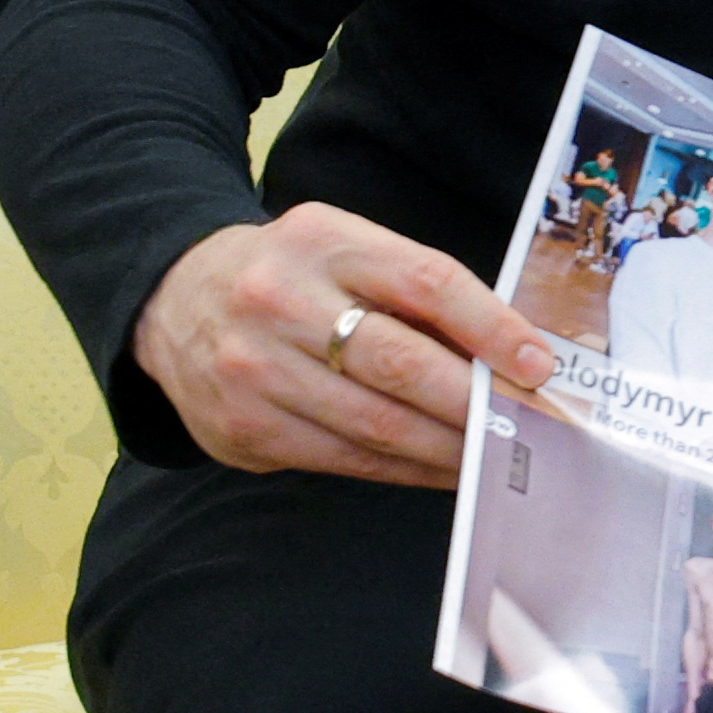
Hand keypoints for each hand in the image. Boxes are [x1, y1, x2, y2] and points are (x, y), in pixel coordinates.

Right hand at [132, 203, 559, 485]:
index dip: (492, 327)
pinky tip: (441, 468)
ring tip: (498, 455)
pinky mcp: (242, 430)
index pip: (427, 283)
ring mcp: (253, 371)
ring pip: (377, 425)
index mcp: (323, 243)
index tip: (538, 364)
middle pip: (403, 364)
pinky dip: (406, 469)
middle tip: (531, 425)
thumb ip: (421, 292)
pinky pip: (345, 460)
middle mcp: (279, 303)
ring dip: (450, 447)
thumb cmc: (295, 275)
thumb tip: (513, 355)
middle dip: (477, 402)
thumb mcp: (349, 250)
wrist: (173, 297)